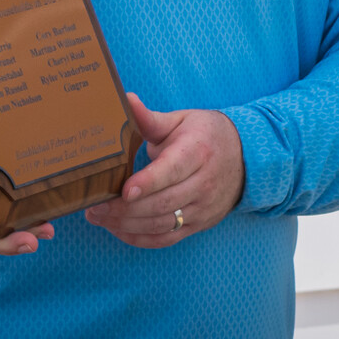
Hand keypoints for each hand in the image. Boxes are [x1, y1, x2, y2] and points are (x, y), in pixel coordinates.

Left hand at [85, 93, 243, 247]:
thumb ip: (150, 118)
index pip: (172, 171)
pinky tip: (119, 230)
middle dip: (125, 209)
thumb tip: (125, 99)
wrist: (244, 156)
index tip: (124, 190)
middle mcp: (203, 183)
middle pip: (162, 203)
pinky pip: (167, 239)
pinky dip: (140, 239)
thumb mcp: (180, 121)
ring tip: (99, 218)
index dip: (148, 182)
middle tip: (94, 207)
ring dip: (127, 226)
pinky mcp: (199, 224)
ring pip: (162, 224)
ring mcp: (203, 207)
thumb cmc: (203, 135)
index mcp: (197, 152)